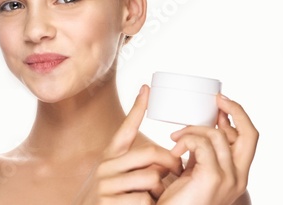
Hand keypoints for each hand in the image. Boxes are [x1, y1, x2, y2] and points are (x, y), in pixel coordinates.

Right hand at [72, 85, 181, 204]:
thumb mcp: (118, 177)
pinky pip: (142, 200)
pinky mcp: (107, 204)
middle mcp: (105, 167)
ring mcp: (104, 186)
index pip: (125, 128)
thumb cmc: (112, 200)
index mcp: (110, 157)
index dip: (137, 108)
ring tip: (157, 197)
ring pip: (150, 179)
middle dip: (170, 163)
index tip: (147, 88)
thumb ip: (137, 165)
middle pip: (149, 154)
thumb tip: (163, 157)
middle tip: (178, 171)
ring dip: (160, 191)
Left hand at [158, 94, 257, 204]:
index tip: (220, 103)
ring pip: (218, 135)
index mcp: (238, 174)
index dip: (238, 115)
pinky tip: (175, 150)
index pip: (249, 137)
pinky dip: (186, 140)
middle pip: (250, 134)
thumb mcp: (195, 170)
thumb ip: (204, 152)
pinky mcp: (212, 179)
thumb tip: (206, 125)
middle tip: (217, 100)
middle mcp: (239, 178)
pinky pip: (202, 144)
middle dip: (235, 109)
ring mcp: (228, 179)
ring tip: (176, 138)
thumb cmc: (178, 198)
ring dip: (193, 129)